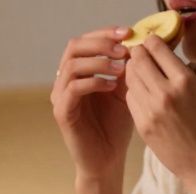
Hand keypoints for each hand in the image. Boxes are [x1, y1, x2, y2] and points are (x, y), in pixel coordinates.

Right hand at [51, 27, 133, 180]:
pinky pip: (73, 88)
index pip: (85, 41)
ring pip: (71, 65)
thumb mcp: (125, 91)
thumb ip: (125, 68)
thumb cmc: (116, 127)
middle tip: (123, 48)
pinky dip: (93, 82)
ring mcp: (60, 97)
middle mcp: (65, 81)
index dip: (105, 33)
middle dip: (100, 43)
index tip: (128, 32)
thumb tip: (135, 42)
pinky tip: (111, 86)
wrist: (108, 160)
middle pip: (74, 47)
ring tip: (121, 67)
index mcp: (79, 72)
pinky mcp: (62, 113)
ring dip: (98, 61)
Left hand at [125, 36, 195, 193]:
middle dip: (137, 54)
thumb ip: (179, 75)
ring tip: (141, 74)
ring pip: (130, 79)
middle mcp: (166, 93)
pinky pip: (131, 99)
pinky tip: (142, 94)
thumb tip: (159, 57)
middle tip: (139, 54)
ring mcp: (151, 110)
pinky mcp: (143, 126)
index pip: (157, 48)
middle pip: (138, 61)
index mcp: (186, 81)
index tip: (150, 42)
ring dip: (133, 73)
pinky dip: (134, 92)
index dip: (150, 42)